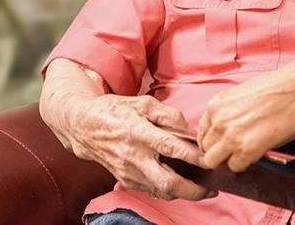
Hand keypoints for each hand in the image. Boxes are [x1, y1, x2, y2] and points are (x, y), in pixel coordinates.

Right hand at [61, 94, 214, 200]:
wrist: (83, 125)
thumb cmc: (114, 110)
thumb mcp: (143, 103)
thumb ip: (169, 115)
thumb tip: (189, 129)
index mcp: (139, 133)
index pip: (171, 148)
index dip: (193, 156)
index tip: (210, 160)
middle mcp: (133, 156)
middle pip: (167, 181)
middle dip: (193, 190)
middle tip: (211, 188)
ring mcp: (128, 171)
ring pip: (160, 190)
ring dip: (183, 192)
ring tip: (202, 188)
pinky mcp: (125, 179)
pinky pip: (151, 189)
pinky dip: (168, 189)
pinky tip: (180, 183)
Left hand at [197, 67, 294, 171]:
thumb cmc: (278, 89)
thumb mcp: (242, 96)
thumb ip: (228, 114)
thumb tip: (226, 131)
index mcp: (216, 105)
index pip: (202, 132)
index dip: (214, 140)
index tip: (222, 143)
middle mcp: (219, 121)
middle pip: (206, 149)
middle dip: (219, 151)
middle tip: (235, 149)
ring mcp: (231, 137)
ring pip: (213, 162)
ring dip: (228, 160)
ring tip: (245, 152)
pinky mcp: (247, 150)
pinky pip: (235, 167)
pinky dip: (245, 164)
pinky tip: (257, 151)